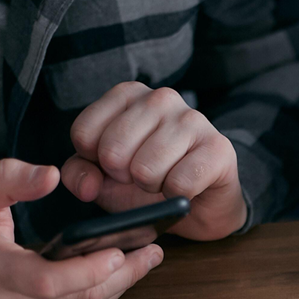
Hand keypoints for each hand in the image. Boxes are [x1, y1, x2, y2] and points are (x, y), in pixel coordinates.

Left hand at [60, 82, 246, 240]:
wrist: (199, 204)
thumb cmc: (150, 181)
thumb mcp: (103, 177)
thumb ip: (79, 175)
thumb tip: (87, 187)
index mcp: (128, 94)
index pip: (84, 133)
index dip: (96, 162)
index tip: (118, 164)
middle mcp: (161, 98)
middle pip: (112, 151)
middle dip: (124, 176)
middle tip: (144, 175)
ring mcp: (193, 119)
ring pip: (145, 170)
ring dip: (152, 187)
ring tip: (166, 179)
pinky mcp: (219, 147)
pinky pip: (179, 184)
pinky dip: (177, 197)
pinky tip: (186, 188)